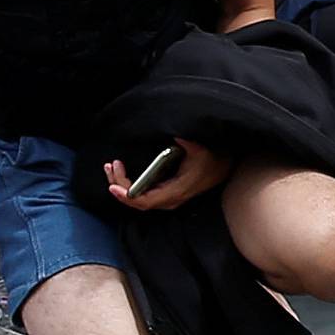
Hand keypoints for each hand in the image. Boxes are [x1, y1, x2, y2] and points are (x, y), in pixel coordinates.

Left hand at [105, 138, 232, 212]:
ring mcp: (167, 198)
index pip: (146, 201)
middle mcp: (170, 199)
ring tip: (112, 167)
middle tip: (111, 167)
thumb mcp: (199, 148)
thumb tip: (174, 132)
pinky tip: (122, 173)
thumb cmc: (211, 158)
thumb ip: (185, 140)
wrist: (223, 167)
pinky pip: (143, 195)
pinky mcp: (166, 193)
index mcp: (176, 190)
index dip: (127, 197)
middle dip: (119, 186)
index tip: (113, 187)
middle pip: (137, 202)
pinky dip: (129, 186)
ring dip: (122, 185)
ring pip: (138, 199)